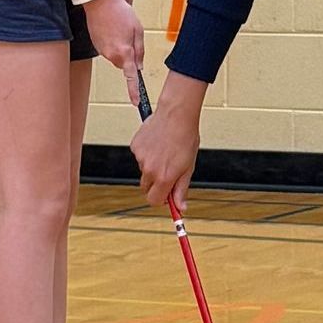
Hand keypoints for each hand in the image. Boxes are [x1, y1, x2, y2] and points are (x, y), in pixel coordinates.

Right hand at [83, 0, 143, 98]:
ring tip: (119, 28)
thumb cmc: (120, 13)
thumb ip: (139, 50)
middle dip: (129, 55)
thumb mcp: (138, 30)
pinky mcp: (96, 45)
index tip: (136, 102)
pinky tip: (111, 29)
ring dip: (120, 47)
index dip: (134, 91)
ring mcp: (102, 51)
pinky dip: (112, 42)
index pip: (131, 77)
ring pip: (116, 56)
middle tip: (130, 36)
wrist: (99, 2)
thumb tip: (139, 66)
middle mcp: (111, 55)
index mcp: (124, 53)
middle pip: (124, 64)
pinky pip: (108, 49)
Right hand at [132, 72, 204, 208]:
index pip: (153, 201)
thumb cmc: (186, 138)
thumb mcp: (188, 167)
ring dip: (152, 166)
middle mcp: (149, 170)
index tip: (167, 194)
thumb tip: (180, 208)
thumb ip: (181, 189)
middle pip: (146, 187)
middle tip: (168, 170)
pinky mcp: (135, 146)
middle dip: (156, 183)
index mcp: (164, 177)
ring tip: (165, 150)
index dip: (161, 199)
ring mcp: (140, 158)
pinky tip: (158, 143)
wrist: (177, 114)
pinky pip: (140, 156)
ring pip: (144, 170)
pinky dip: (147, 153)